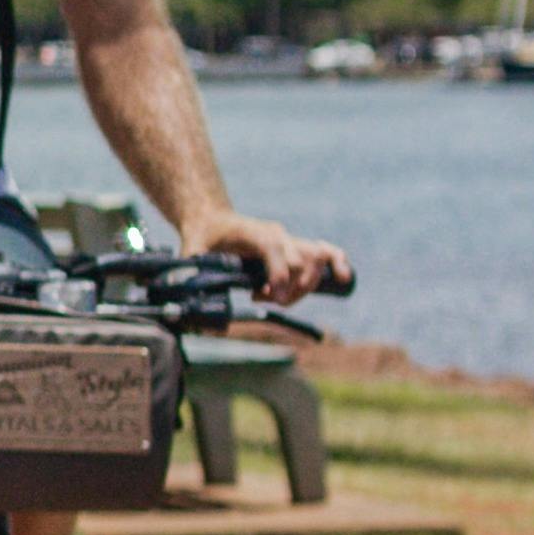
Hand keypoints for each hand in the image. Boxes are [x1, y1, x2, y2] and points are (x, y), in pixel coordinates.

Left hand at [183, 208, 348, 305]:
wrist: (211, 220)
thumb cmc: (202, 238)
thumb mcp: (190, 254)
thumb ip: (191, 276)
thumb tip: (199, 314)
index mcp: (254, 232)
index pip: (276, 249)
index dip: (278, 275)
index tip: (267, 296)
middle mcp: (277, 234)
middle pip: (299, 260)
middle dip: (289, 287)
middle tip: (263, 298)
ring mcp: (290, 240)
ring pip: (316, 258)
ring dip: (308, 284)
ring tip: (283, 297)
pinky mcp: (296, 248)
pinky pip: (326, 252)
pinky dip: (338, 263)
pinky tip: (344, 278)